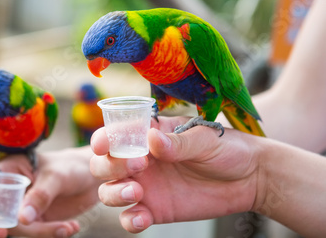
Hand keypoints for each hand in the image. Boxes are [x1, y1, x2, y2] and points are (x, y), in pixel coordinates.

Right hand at [0, 147, 99, 237]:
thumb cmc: (72, 167)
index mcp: (10, 170)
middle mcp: (10, 190)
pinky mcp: (34, 221)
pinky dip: (50, 235)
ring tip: (67, 227)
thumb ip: (40, 195)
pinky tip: (70, 227)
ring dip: (39, 233)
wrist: (91, 178)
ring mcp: (21, 207)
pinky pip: (33, 234)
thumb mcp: (57, 177)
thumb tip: (22, 219)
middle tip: (7, 234)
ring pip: (16, 228)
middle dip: (3, 226)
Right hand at [90, 116, 260, 232]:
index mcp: (147, 135)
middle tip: (139, 166)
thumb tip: (152, 141)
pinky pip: (129, 218)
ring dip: (113, 193)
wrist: (250, 179)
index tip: (105, 145)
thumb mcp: (205, 139)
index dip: (104, 138)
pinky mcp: (155, 210)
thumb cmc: (227, 148)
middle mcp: (139, 160)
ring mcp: (145, 186)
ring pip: (108, 191)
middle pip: (103, 164)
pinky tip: (143, 218)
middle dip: (110, 166)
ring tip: (137, 193)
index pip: (115, 134)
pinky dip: (129, 220)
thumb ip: (178, 142)